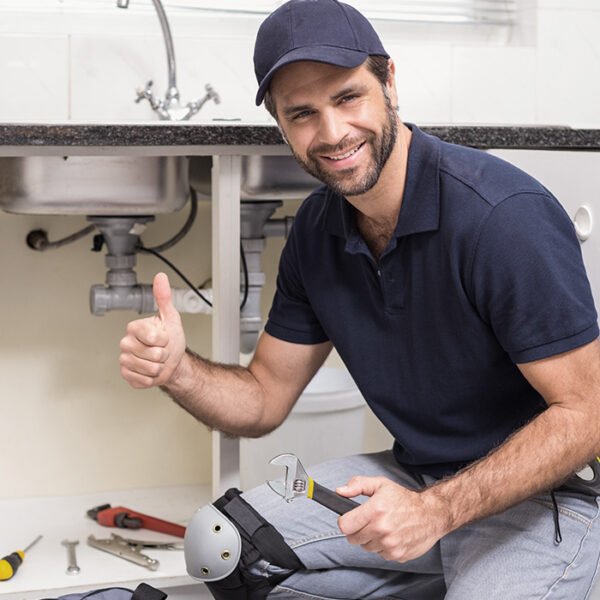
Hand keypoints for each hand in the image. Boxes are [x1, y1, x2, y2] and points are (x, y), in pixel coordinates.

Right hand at [119, 272, 186, 387]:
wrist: (172, 362)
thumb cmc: (171, 340)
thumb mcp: (170, 318)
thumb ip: (164, 298)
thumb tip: (160, 277)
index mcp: (134, 328)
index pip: (153, 337)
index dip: (165, 339)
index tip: (164, 337)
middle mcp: (126, 343)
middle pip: (153, 354)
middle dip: (163, 354)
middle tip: (161, 350)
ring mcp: (125, 360)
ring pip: (149, 368)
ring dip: (159, 367)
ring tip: (157, 360)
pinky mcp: (126, 375)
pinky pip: (142, 380)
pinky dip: (152, 378)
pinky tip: (151, 371)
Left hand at [336, 476, 449, 562]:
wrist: (431, 514)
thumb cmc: (404, 498)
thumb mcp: (380, 484)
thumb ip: (357, 485)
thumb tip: (340, 492)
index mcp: (375, 510)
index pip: (344, 526)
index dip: (344, 522)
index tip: (348, 518)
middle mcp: (381, 529)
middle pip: (353, 539)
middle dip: (357, 530)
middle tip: (368, 521)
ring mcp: (390, 544)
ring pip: (366, 547)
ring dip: (370, 539)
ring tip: (382, 527)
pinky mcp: (397, 555)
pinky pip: (380, 554)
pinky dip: (382, 546)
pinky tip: (391, 535)